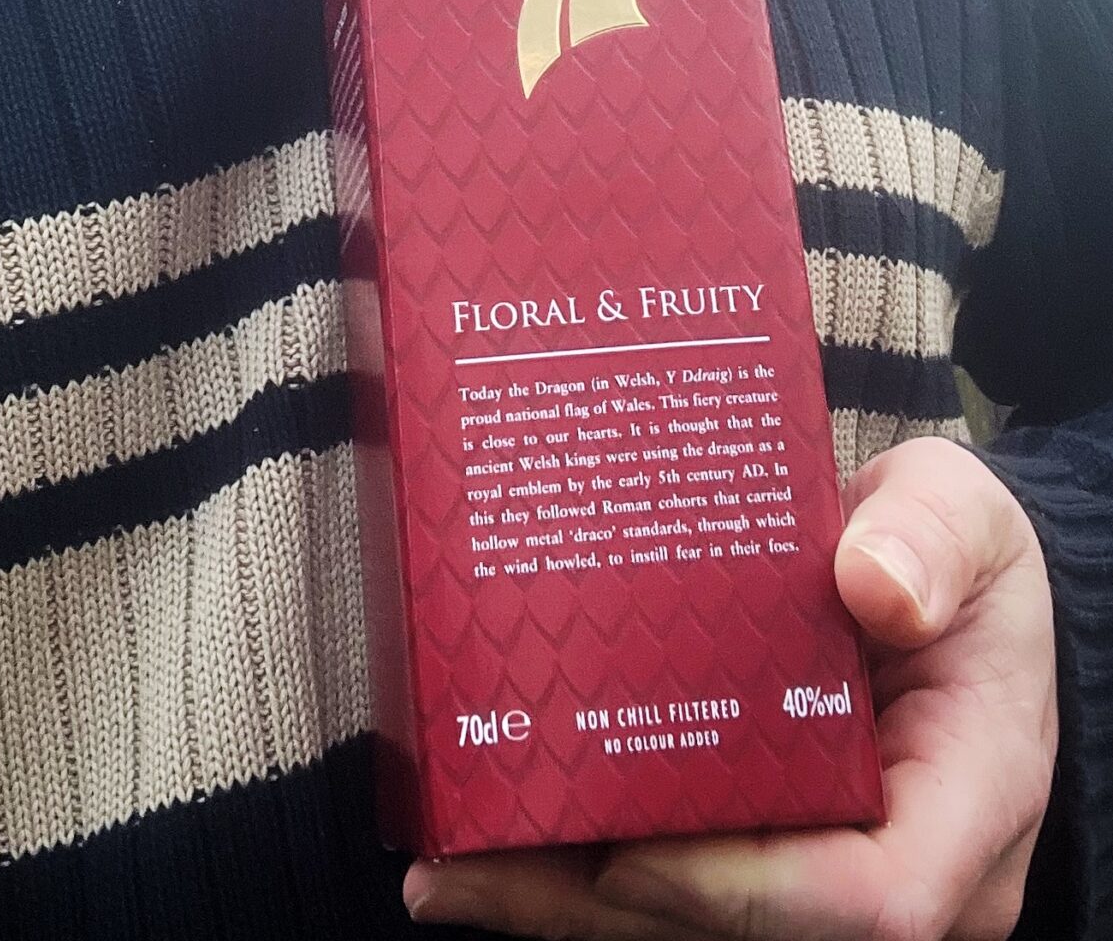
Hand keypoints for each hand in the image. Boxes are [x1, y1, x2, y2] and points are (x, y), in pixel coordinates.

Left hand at [404, 439, 1056, 939]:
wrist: (947, 580)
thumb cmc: (958, 557)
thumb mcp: (965, 516)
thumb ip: (931, 539)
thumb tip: (874, 584)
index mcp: (967, 804)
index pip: (871, 900)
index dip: (742, 889)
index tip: (632, 849)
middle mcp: (897, 868)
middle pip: (750, 930)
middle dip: (605, 905)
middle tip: (470, 863)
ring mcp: (826, 874)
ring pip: (692, 923)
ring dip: (565, 903)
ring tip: (446, 867)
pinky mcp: (766, 853)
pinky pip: (673, 883)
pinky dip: (578, 871)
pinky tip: (483, 843)